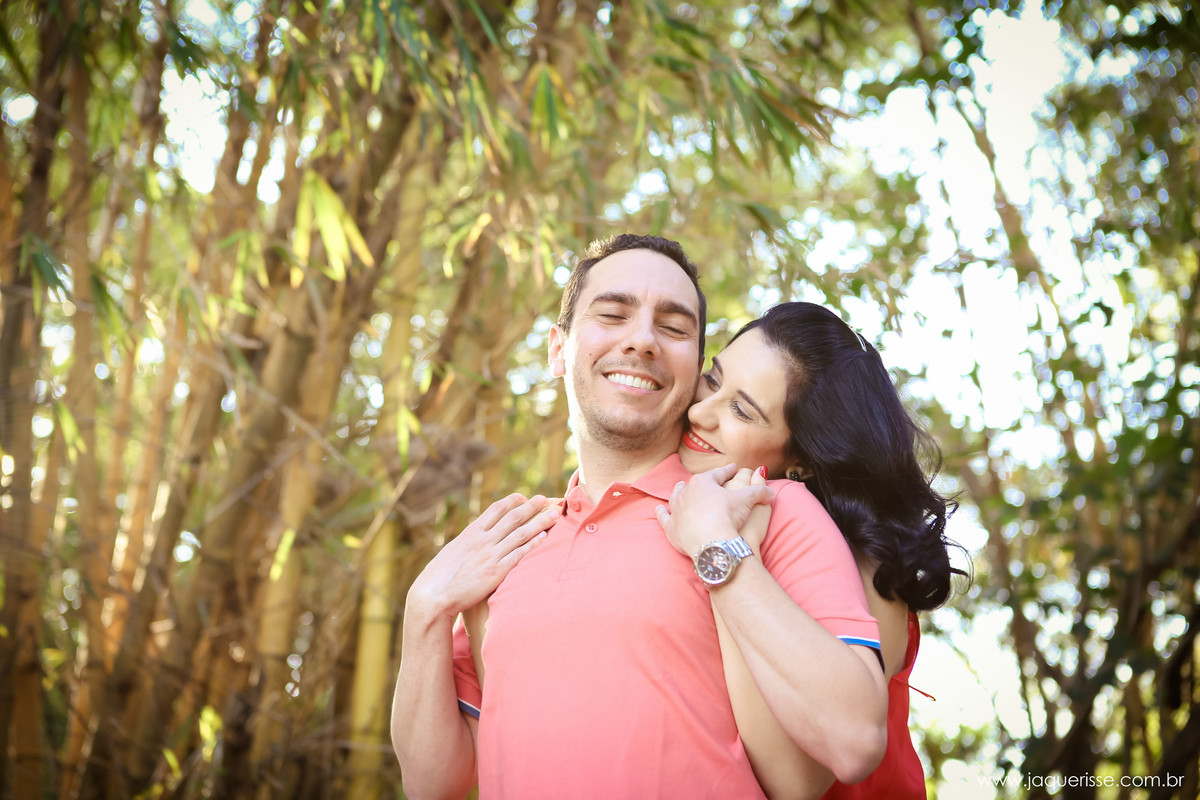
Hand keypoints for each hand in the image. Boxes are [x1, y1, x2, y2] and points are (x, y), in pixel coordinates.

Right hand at [408, 494, 559, 620]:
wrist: (433, 595)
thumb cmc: (438, 577)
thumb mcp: (452, 552)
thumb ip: (466, 544)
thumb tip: (472, 539)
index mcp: (471, 533)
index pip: (496, 509)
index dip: (512, 501)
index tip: (523, 497)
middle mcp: (483, 540)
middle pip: (513, 517)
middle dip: (532, 506)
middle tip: (546, 499)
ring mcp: (490, 555)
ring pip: (521, 533)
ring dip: (540, 522)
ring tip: (554, 514)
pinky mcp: (496, 572)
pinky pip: (519, 554)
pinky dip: (533, 544)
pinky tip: (544, 538)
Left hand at [655, 464, 774, 556]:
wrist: (710, 541)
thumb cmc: (726, 516)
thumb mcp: (747, 501)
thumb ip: (760, 492)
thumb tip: (772, 492)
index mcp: (703, 482)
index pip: (718, 474)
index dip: (728, 471)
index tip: (734, 468)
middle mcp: (686, 493)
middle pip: (695, 484)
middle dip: (702, 482)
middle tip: (708, 481)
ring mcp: (676, 510)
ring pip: (676, 497)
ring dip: (680, 493)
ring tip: (682, 489)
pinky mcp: (671, 528)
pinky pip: (664, 518)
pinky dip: (661, 513)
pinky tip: (659, 509)